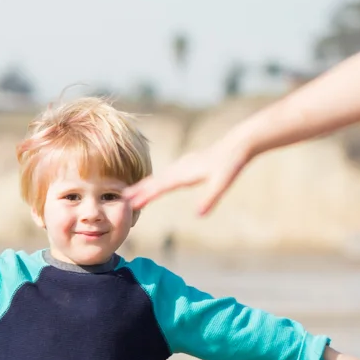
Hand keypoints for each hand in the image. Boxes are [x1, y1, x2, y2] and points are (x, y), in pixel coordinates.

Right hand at [124, 137, 250, 215]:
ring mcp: (182, 165)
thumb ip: (211, 198)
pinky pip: (165, 175)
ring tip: (130, 193)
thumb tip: (199, 215)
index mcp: (184, 174)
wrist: (238, 145)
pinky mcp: (186, 165)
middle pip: (154, 181)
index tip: (130, 204)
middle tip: (120, 200)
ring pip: (158, 177)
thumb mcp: (223, 183)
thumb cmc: (231, 164)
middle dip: (137, 190)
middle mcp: (180, 168)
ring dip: (143, 185)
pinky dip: (154, 181)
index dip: (144, 196)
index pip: (160, 187)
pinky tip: (153, 183)